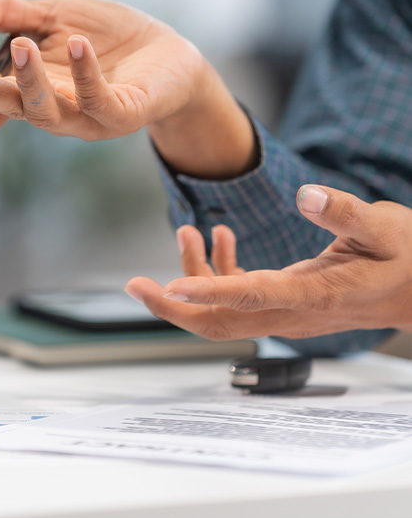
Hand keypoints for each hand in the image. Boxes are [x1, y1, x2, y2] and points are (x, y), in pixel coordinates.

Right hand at [0, 0, 256, 178]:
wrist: (166, 53)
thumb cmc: (103, 39)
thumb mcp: (49, 19)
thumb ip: (4, 14)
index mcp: (31, 91)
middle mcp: (54, 112)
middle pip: (14, 110)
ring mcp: (86, 118)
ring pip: (50, 111)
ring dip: (31, 83)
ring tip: (20, 47)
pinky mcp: (121, 114)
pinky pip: (98, 99)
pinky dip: (86, 74)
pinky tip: (77, 44)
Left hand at [125, 185, 411, 339]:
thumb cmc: (407, 258)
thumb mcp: (385, 228)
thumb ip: (345, 212)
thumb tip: (306, 195)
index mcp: (315, 295)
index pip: (253, 298)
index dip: (208, 294)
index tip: (169, 289)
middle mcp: (293, 312)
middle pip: (222, 322)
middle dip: (173, 308)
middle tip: (133, 286)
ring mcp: (284, 312)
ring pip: (224, 309)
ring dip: (194, 275)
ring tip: (187, 232)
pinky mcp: (282, 302)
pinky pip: (239, 294)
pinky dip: (219, 270)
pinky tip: (217, 236)